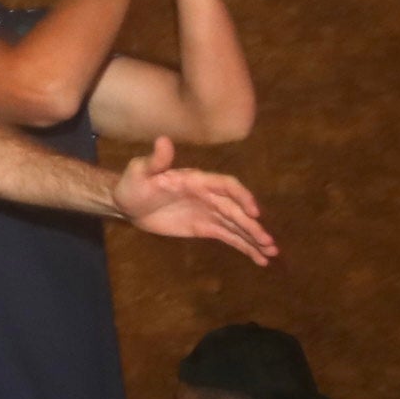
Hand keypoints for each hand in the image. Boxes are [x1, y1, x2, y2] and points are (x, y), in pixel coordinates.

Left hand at [110, 140, 277, 264]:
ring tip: (271, 252)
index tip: (253, 212)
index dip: (241, 197)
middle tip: (268, 241)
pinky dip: (244, 246)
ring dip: (254, 237)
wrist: (128, 203)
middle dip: (252, 226)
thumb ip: (156, 160)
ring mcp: (209, 213)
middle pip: (236, 210)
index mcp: (198, 180)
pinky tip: (259, 258)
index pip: (226, 186)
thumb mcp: (140, 171)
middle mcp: (209, 196)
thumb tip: (162, 141)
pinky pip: (229, 237)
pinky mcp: (205, 228)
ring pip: (237, 225)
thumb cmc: (134, 184)